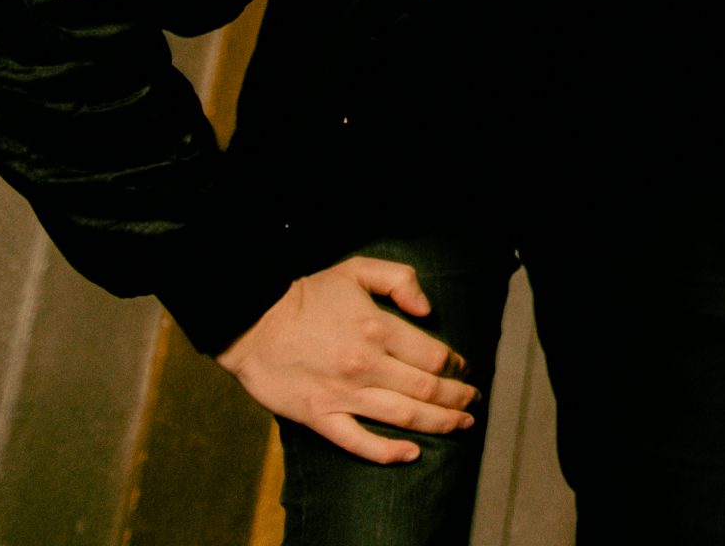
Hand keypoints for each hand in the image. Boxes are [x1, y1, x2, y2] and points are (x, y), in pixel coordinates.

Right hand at [215, 256, 479, 463]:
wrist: (252, 323)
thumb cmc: (308, 295)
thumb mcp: (357, 270)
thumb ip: (401, 281)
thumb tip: (429, 310)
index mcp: (379, 328)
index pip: (435, 355)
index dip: (457, 365)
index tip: (464, 369)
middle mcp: (367, 365)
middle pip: (427, 389)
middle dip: (458, 398)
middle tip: (473, 402)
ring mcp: (343, 395)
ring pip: (404, 416)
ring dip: (440, 423)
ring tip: (461, 425)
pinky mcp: (319, 417)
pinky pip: (359, 442)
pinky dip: (388, 452)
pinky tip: (412, 454)